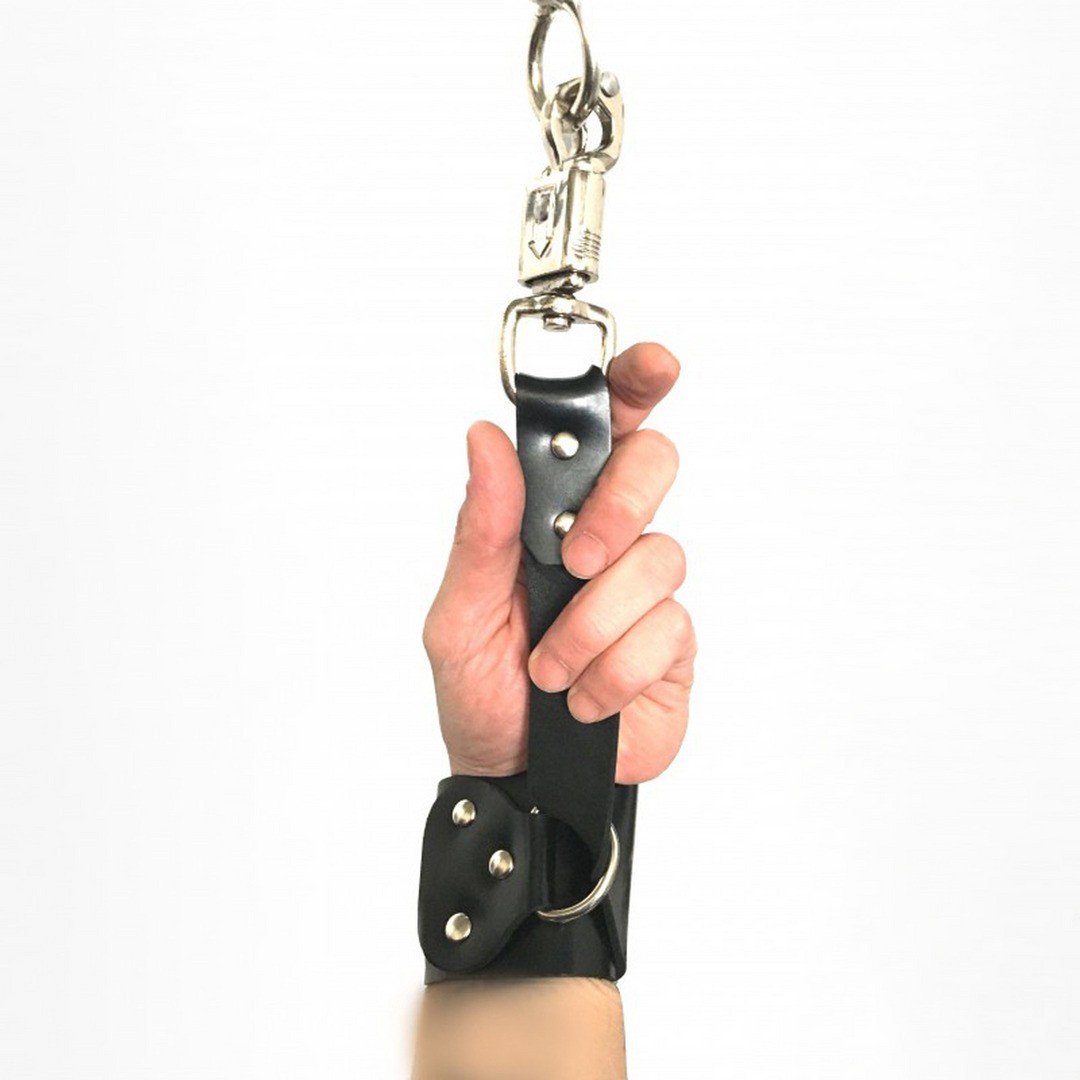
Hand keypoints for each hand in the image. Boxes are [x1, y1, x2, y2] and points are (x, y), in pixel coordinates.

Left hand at [422, 343, 694, 784]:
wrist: (516, 777)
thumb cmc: (481, 692)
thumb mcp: (459, 614)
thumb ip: (480, 531)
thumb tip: (483, 439)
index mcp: (548, 516)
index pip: (599, 430)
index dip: (631, 386)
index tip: (652, 366)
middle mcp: (604, 540)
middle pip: (654, 466)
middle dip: (621, 508)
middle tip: (576, 562)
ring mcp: (644, 590)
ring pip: (658, 559)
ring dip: (593, 624)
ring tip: (552, 668)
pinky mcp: (674, 643)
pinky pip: (666, 630)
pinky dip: (612, 670)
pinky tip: (585, 697)